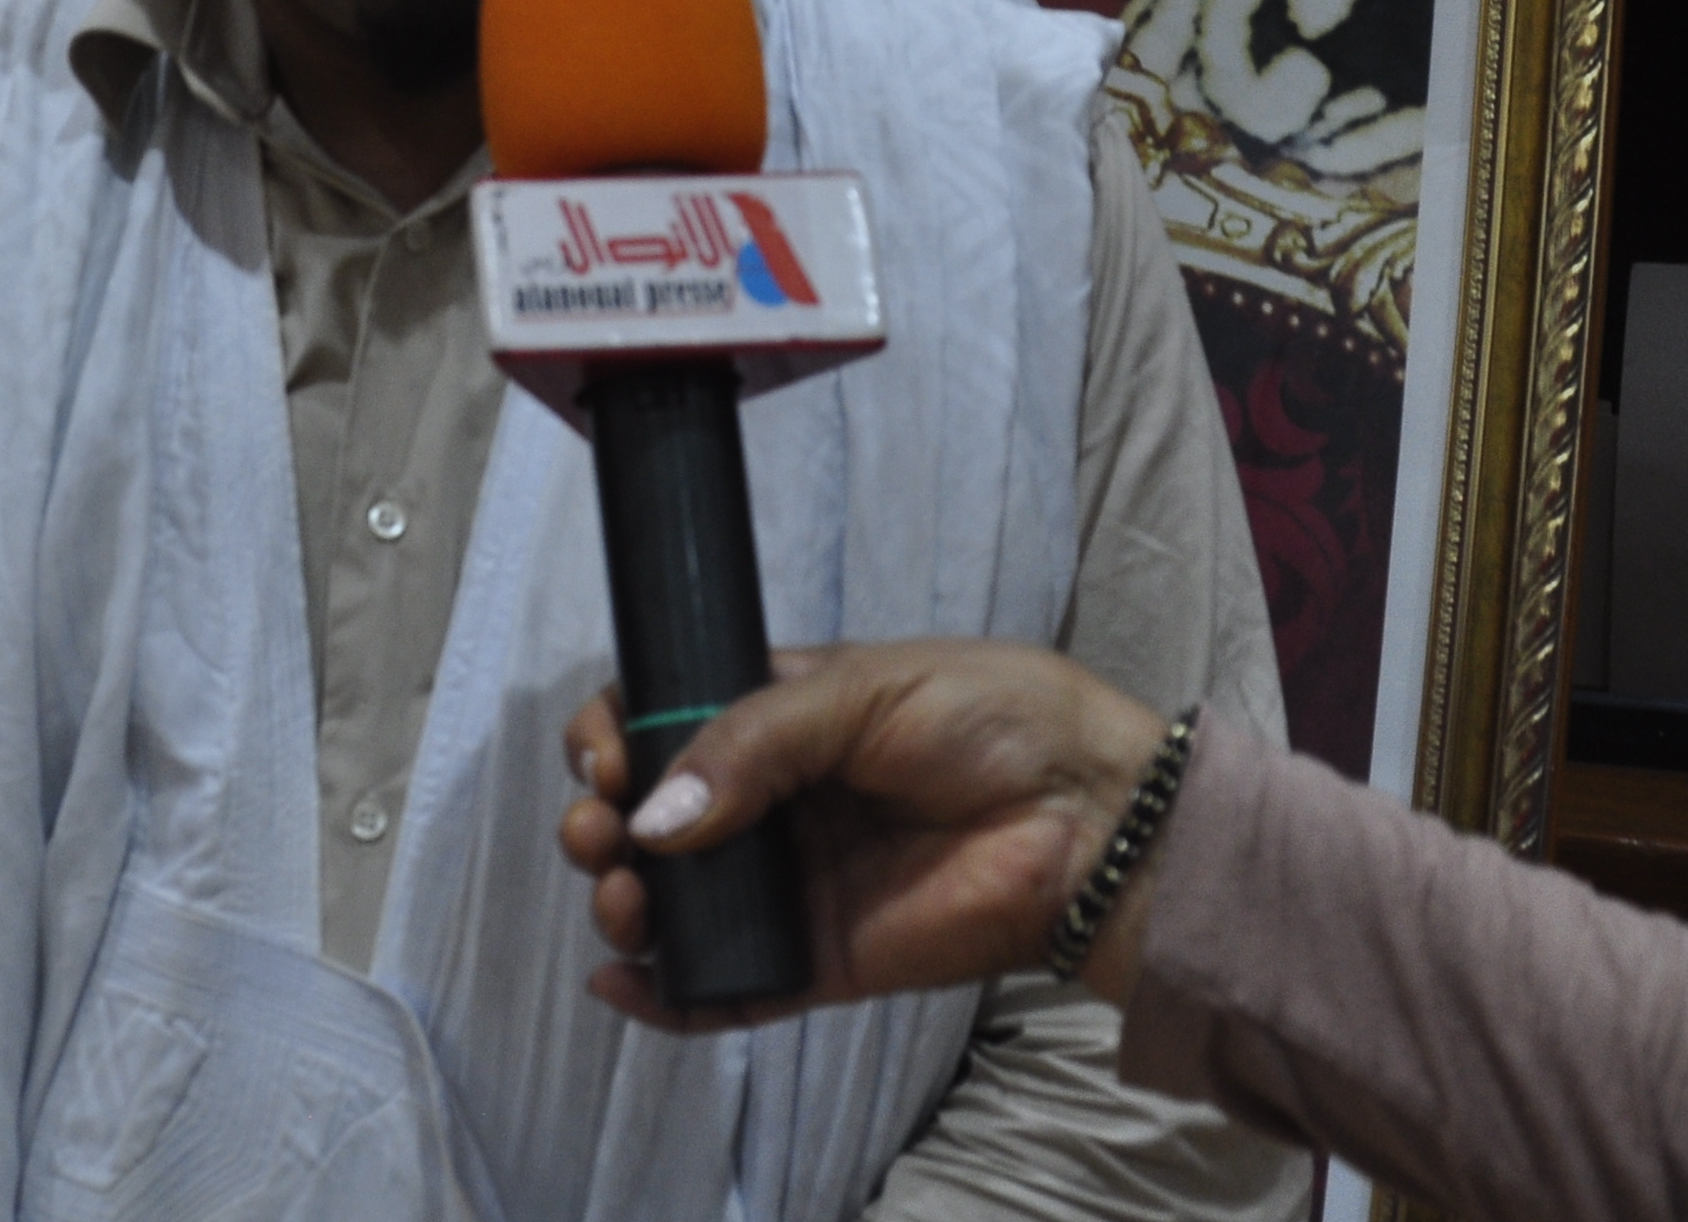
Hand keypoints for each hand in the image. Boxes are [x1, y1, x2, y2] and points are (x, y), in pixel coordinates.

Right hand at [558, 639, 1175, 1031]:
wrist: (1089, 816)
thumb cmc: (992, 722)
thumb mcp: (866, 689)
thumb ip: (754, 743)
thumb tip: (656, 817)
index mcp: (776, 717)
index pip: (661, 721)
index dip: (615, 736)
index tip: (606, 755)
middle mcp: (770, 803)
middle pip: (649, 819)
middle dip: (599, 824)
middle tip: (599, 832)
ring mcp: (789, 887)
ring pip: (673, 906)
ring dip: (623, 904)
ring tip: (623, 896)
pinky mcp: (816, 963)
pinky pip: (725, 992)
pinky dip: (663, 997)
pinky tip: (623, 981)